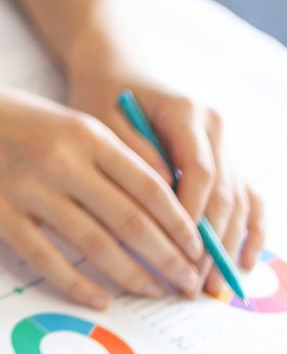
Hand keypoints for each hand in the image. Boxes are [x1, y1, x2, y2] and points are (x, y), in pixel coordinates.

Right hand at [0, 68, 208, 308]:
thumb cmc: (17, 118)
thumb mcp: (70, 122)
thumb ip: (109, 159)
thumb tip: (159, 208)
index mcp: (85, 132)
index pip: (149, 185)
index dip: (180, 222)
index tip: (197, 246)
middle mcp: (61, 159)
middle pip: (130, 219)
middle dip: (168, 257)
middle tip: (187, 282)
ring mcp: (29, 188)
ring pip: (95, 243)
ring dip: (132, 274)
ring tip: (154, 290)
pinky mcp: (0, 212)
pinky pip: (47, 258)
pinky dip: (78, 284)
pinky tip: (101, 299)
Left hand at [69, 61, 266, 296]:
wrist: (117, 66)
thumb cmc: (103, 91)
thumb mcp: (103, 118)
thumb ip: (133, 154)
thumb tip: (162, 197)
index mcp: (186, 111)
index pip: (201, 171)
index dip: (194, 216)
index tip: (180, 255)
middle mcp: (214, 126)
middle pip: (224, 192)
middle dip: (212, 243)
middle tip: (194, 286)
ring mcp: (224, 140)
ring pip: (239, 199)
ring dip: (229, 245)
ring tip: (211, 287)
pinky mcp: (224, 155)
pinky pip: (247, 194)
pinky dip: (250, 228)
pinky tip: (244, 261)